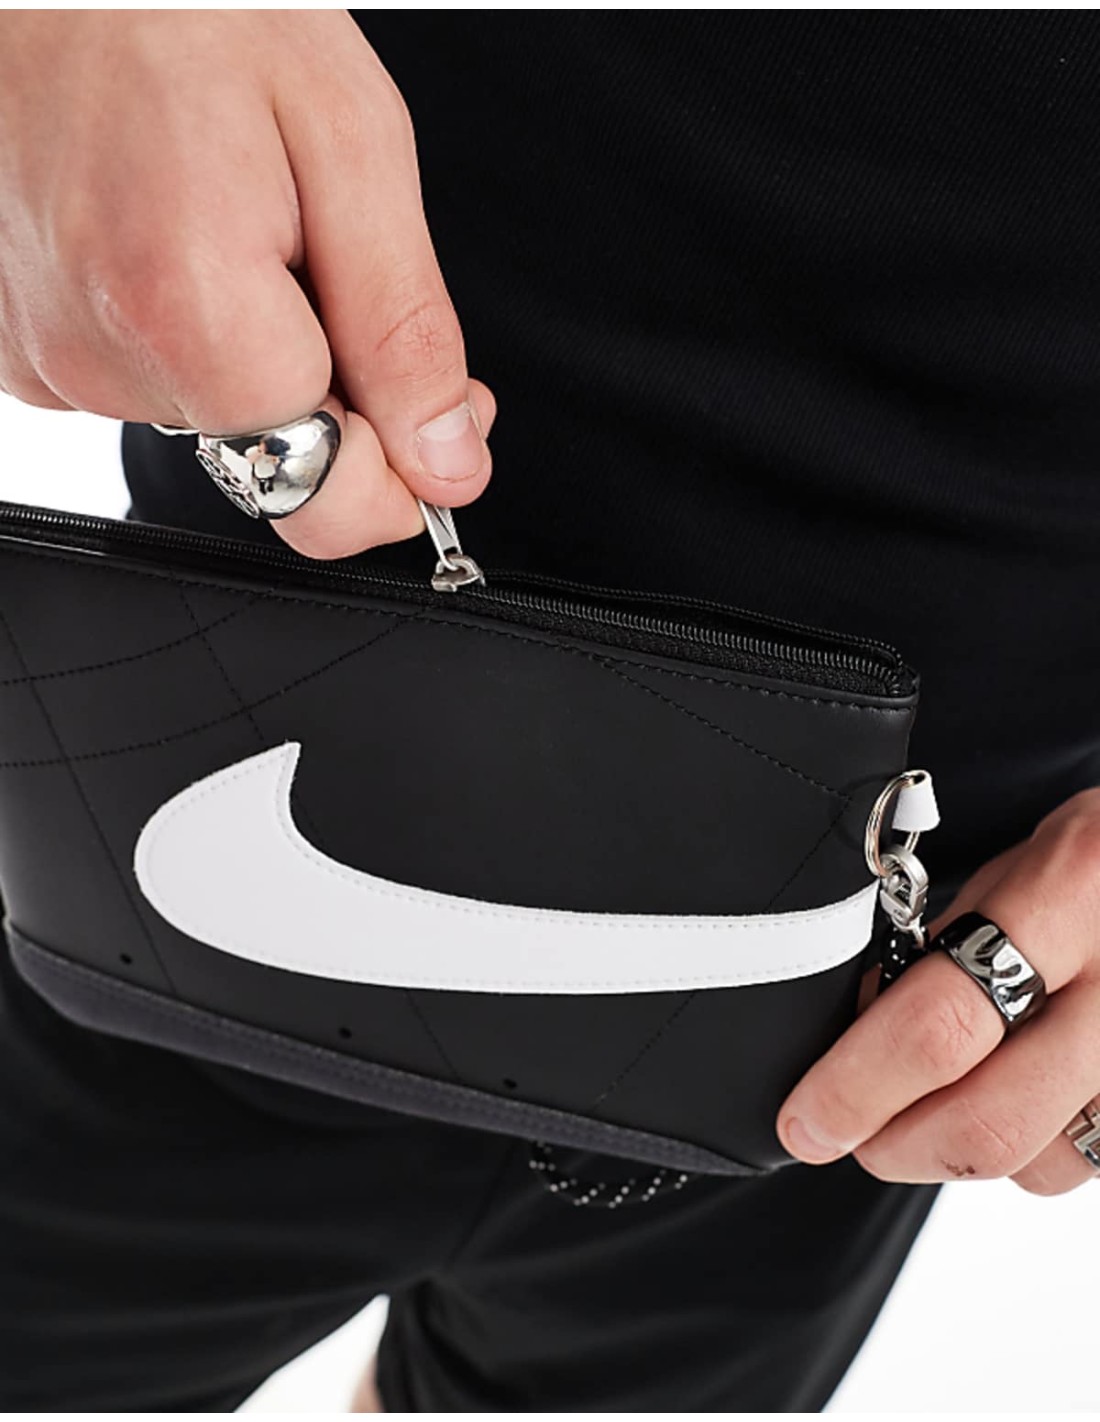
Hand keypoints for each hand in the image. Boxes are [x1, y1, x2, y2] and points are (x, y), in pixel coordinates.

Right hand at [0, 11, 493, 556]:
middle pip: (279, 464)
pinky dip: (194, 336)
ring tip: (242, 222)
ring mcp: (53, 359)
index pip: (328, 500)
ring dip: (264, 351)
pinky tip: (184, 238)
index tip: (445, 414)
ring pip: (220, 424)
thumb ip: (405, 333)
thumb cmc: (191, 11)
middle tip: (347, 275)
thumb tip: (445, 463)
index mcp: (190, 314)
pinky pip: (154, 384)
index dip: (408, 471)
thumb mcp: (352, 148)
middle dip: (343, 397)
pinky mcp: (27, 348)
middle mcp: (103, 358)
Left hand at [777, 788, 1099, 1193]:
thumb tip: (855, 1034)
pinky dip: (1027, 1150)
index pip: (938, 1026)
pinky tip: (1012, 1094)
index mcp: (1065, 897)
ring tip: (938, 1094)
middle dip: (892, 1145)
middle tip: (845, 1130)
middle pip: (987, 1124)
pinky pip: (1079, 1163)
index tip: (805, 1120)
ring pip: (1036, 1165)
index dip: (855, 1089)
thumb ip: (938, 948)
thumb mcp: (1011, 871)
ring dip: (960, 1152)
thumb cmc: (1096, 865)